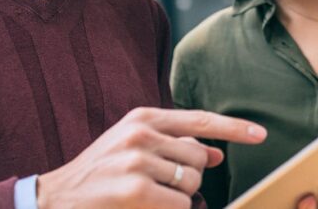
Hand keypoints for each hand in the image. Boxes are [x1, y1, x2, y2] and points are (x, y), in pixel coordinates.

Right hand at [36, 107, 265, 208]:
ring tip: (147, 196)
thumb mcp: (134, 149)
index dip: (233, 127)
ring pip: (191, 182)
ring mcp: (138, 161)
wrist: (56, 197)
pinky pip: (180, 204)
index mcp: (142, 118)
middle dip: (190, 176)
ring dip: (178, 196)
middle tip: (159, 185)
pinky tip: (146, 207)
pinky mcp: (137, 189)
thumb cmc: (100, 174)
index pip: (199, 119)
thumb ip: (174, 146)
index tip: (260, 134)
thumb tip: (215, 152)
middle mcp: (141, 134)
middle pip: (198, 158)